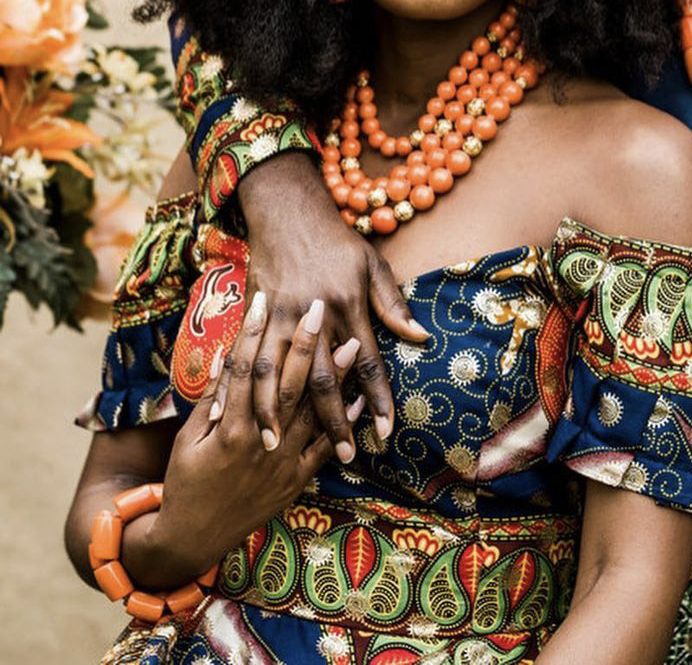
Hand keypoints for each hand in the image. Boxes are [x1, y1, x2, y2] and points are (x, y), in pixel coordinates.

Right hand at [123, 291, 356, 587]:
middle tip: (319, 308)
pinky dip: (342, 424)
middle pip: (286, 384)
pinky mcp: (295, 481)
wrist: (193, 539)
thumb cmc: (185, 483)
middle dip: (304, 344)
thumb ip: (211, 399)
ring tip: (352, 343)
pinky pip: (324, 448)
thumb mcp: (188, 439)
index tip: (262, 299)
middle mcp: (260, 442)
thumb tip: (225, 354)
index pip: (244, 370)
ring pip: (311, 412)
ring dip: (334, 378)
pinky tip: (358, 399)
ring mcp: (281, 462)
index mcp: (229, 429)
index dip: (252, 332)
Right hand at [237, 152, 428, 456]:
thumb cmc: (335, 240)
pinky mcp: (254, 314)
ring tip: (278, 449)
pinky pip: (245, 360)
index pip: (366, 362)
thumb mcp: (371, 263)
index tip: (385, 431)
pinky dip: (240, 390)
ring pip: (276, 376)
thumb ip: (392, 303)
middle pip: (322, 379)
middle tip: (343, 456)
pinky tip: (237, 416)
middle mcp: (314, 315)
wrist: (287, 209)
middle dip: (332, 422)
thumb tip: (419, 337)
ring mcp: (279, 316)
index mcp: (348, 304)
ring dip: (278, 416)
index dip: (376, 399)